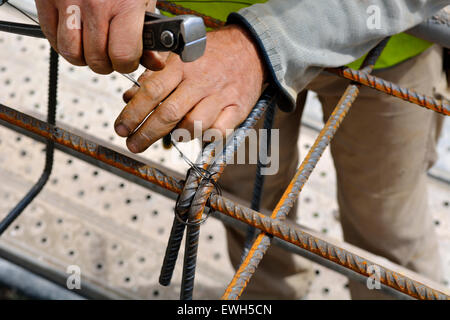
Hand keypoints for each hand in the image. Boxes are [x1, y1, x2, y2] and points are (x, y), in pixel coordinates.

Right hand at [35, 0, 166, 73]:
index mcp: (125, 4)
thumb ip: (148, 34)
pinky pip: (50, 36)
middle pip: (96, 59)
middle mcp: (95, 4)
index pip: (122, 56)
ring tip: (93, 48)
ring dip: (83, 57)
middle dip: (107, 64)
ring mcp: (68, 1)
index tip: (129, 60)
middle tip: (112, 55)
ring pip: (70, 53)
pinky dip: (63, 43)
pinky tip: (76, 36)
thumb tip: (153, 62)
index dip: (127, 64)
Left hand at [114, 25, 266, 152]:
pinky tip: (199, 135)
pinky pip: (219, 132)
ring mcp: (220, 96)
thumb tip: (129, 97)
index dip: (133, 113)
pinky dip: (206, 138)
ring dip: (178, 135)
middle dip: (146, 133)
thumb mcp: (179, 56)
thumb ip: (154, 76)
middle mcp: (200, 82)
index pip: (151, 92)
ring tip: (171, 135)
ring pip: (193, 125)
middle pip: (168, 113)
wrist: (250, 50)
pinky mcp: (237, 109)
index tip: (121, 129)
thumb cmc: (210, 55)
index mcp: (182, 66)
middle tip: (133, 144)